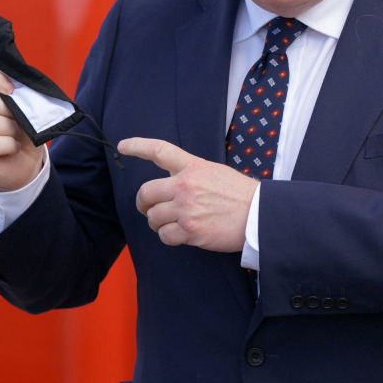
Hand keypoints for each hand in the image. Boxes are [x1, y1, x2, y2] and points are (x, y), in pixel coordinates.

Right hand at [0, 66, 42, 191]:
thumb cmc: (24, 134)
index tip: (12, 90)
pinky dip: (8, 145)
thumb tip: (24, 89)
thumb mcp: (28, 112)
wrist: (23, 166)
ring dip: (10, 129)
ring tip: (15, 136)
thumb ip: (24, 97)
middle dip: (8, 110)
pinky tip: (12, 147)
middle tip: (18, 121)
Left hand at [120, 137, 257, 251]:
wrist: (258, 215)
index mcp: (193, 167)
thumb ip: (192, 174)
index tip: (123, 145)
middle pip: (145, 193)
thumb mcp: (215, 172)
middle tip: (149, 209)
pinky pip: (165, 236)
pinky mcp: (190, 230)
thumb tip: (173, 184)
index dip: (138, 146)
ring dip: (158, 223)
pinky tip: (182, 235)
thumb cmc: (240, 194)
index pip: (160, 151)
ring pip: (153, 217)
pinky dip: (170, 237)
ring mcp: (186, 209)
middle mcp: (186, 185)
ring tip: (173, 223)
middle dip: (144, 203)